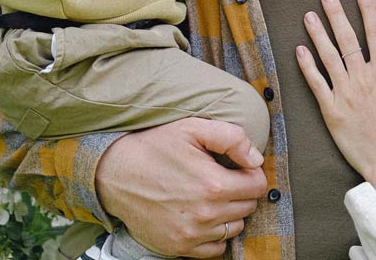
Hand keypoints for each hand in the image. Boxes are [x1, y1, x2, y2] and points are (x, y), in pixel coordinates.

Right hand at [95, 118, 266, 257]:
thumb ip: (232, 138)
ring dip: (231, 212)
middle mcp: (205, 215)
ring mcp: (191, 234)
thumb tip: (255, 158)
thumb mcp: (194, 128)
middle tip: (223, 177)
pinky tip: (204, 215)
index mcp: (213, 185)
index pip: (258, 186)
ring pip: (235, 228)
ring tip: (212, 195)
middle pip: (248, 207)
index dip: (251, 173)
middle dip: (242, 191)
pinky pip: (216, 249)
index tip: (239, 167)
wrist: (116, 173)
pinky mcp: (178, 247)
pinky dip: (216, 234)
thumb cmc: (156, 147)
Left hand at [296, 0, 375, 185]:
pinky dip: (307, 66)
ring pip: (328, 56)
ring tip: (308, 15)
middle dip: (336, 13)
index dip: (368, 9)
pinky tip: (299, 50)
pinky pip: (316, 83)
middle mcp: (363, 78)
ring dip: (318, 34)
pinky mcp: (331, 110)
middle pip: (348, 38)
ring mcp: (345, 93)